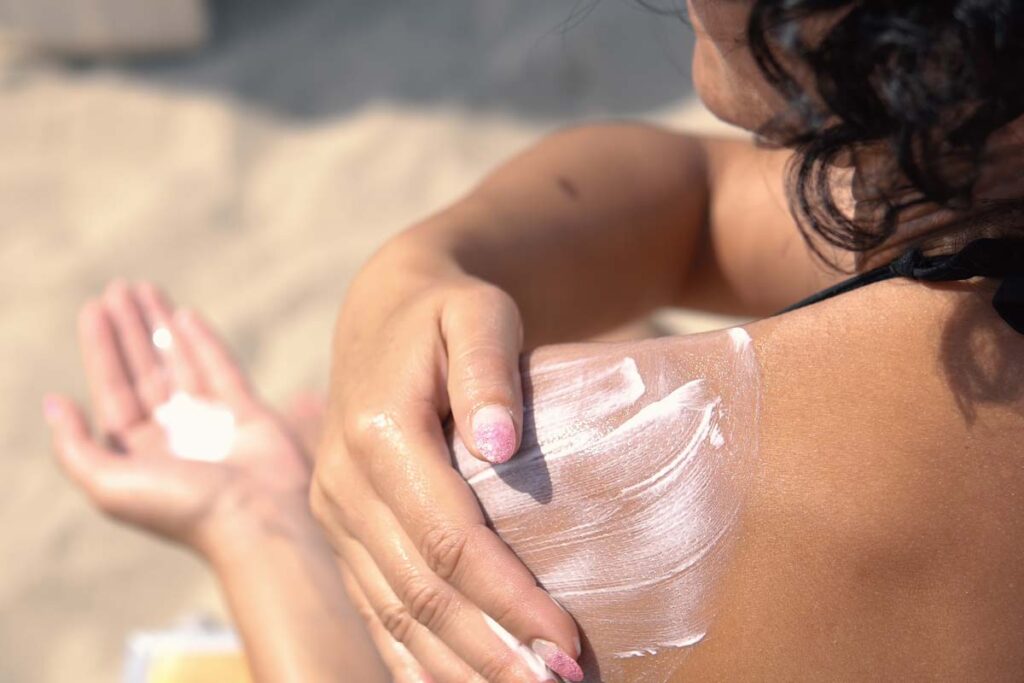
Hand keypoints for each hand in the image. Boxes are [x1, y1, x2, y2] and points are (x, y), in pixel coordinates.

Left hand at [44, 281, 309, 552]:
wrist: (258, 522)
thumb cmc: (183, 509)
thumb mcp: (110, 485)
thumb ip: (74, 447)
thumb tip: (53, 402)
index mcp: (139, 453)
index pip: (113, 390)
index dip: (101, 348)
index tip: (93, 307)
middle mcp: (173, 434)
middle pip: (144, 370)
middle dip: (129, 329)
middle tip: (118, 287)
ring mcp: (212, 422)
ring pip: (180, 362)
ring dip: (161, 325)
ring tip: (146, 288)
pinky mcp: (249, 414)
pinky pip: (221, 368)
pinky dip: (203, 342)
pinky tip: (185, 316)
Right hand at [310, 244, 582, 682]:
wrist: (387, 313)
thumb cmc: (448, 312)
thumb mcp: (479, 315)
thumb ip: (488, 371)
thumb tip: (502, 444)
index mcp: (378, 434)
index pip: (448, 537)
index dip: (507, 595)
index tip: (566, 639)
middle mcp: (343, 484)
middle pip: (419, 589)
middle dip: (491, 647)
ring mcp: (336, 513)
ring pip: (392, 611)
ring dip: (457, 664)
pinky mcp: (342, 530)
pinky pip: (371, 607)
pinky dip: (413, 656)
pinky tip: (457, 682)